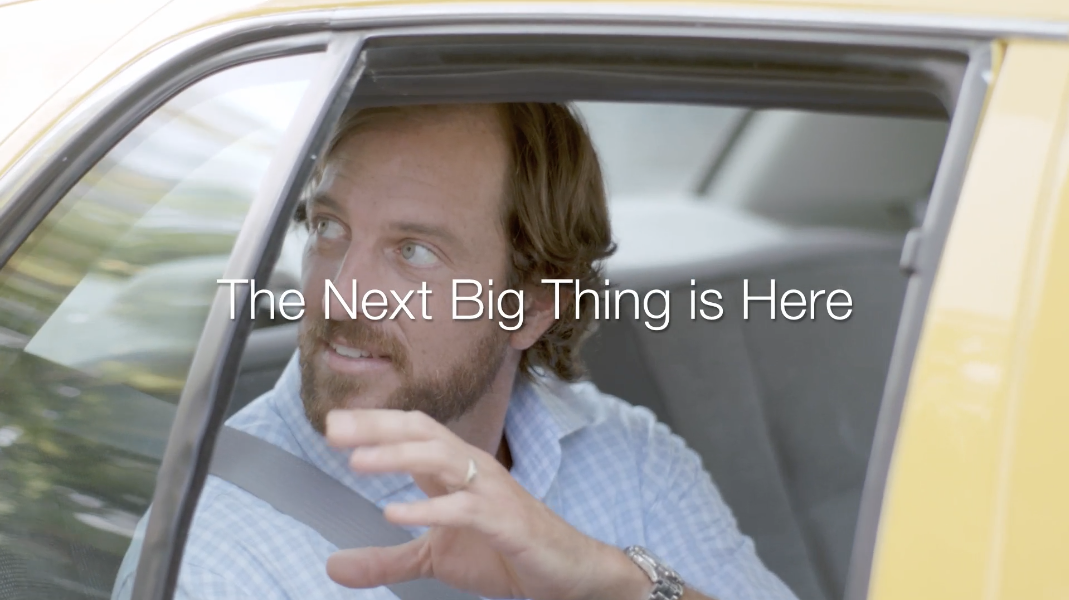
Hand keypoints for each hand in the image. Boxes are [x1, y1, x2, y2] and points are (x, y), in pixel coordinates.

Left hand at [323, 409, 651, 599]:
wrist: (565, 572)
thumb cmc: (505, 551)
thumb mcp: (435, 558)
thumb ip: (386, 558)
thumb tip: (333, 566)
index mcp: (457, 469)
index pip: (412, 431)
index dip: (374, 423)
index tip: (332, 423)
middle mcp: (473, 469)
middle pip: (421, 432)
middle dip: (376, 427)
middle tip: (332, 428)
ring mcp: (491, 491)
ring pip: (442, 459)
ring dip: (397, 456)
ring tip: (357, 462)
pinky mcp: (505, 520)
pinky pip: (464, 507)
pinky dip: (429, 508)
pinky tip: (395, 512)